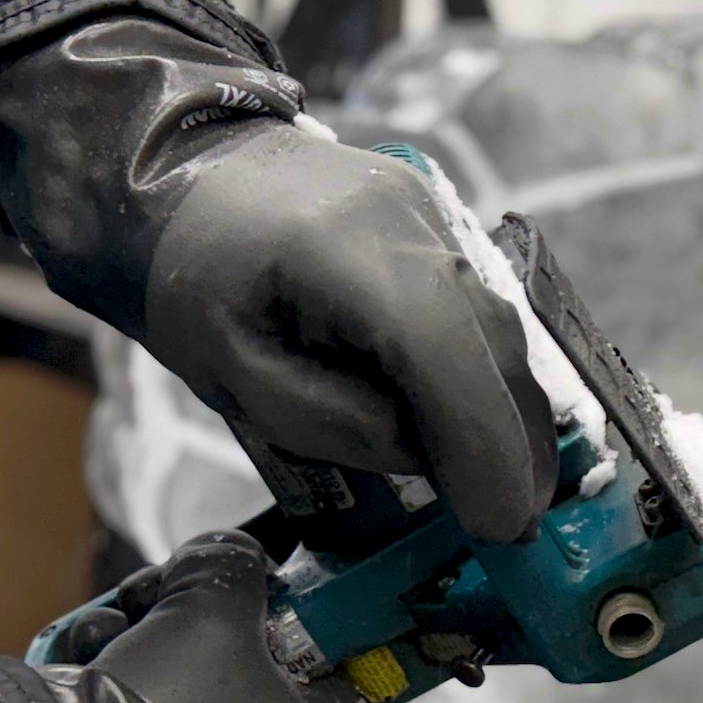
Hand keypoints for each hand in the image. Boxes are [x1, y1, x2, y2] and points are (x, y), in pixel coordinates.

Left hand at [0, 19, 557, 541]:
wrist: (185, 173)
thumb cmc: (193, 280)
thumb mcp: (228, 372)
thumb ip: (324, 421)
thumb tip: (419, 452)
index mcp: (335, 248)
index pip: (434, 346)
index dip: (477, 438)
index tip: (498, 523)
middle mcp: (404, 219)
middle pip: (488, 340)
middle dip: (511, 443)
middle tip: (517, 529)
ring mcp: (431, 214)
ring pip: (500, 327)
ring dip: (514, 415)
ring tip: (514, 494)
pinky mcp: (441, 225)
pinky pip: (484, 311)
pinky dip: (496, 378)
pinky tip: (493, 434)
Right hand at [40, 530, 356, 702]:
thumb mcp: (215, 609)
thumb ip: (233, 567)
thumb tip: (227, 554)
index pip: (323, 658)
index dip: (287, 603)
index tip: (249, 573)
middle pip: (241, 662)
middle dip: (193, 610)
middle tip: (163, 583)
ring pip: (180, 681)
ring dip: (140, 630)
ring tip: (115, 614)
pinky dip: (108, 674)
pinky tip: (86, 649)